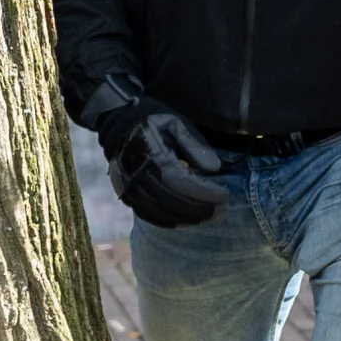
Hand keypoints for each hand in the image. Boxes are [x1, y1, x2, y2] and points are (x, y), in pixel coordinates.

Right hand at [102, 100, 231, 225]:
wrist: (116, 122)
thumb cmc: (150, 119)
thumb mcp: (175, 123)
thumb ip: (195, 145)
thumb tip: (215, 168)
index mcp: (153, 157)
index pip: (184, 184)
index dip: (206, 194)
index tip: (225, 196)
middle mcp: (139, 177)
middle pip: (174, 204)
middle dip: (202, 210)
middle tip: (223, 211)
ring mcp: (130, 189)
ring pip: (162, 214)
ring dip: (189, 219)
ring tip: (211, 217)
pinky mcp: (126, 195)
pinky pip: (150, 216)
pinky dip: (171, 221)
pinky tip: (188, 220)